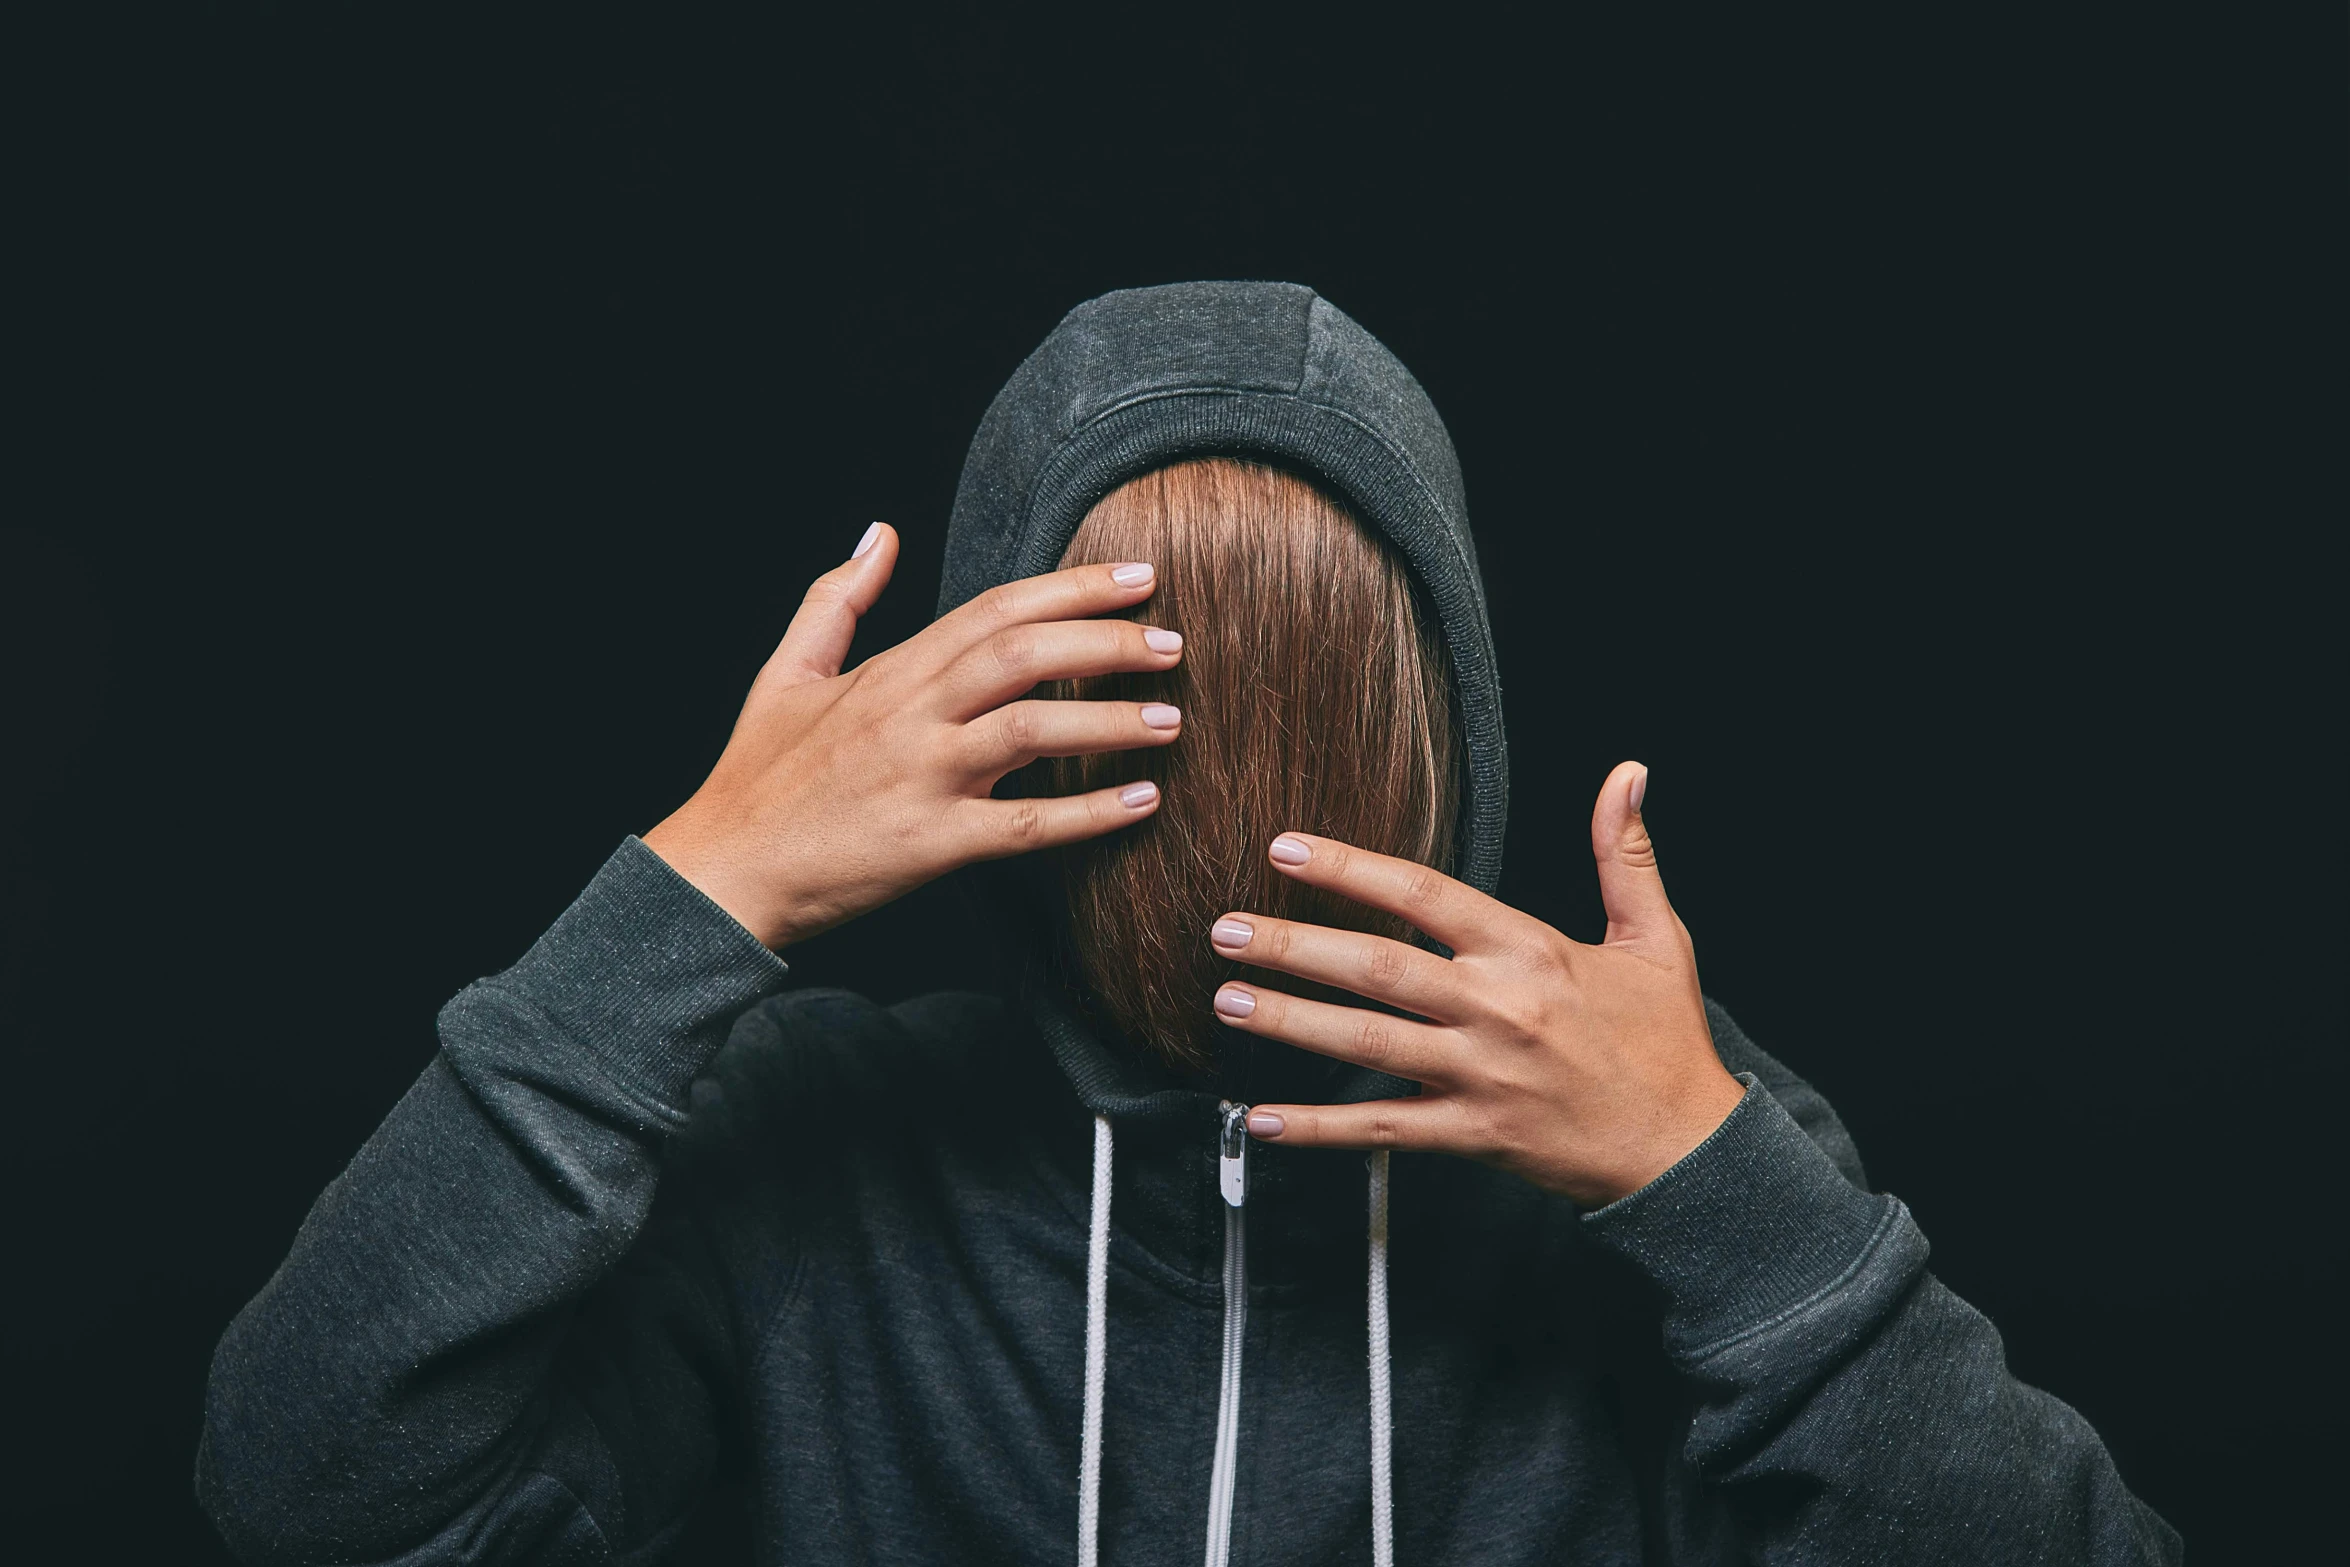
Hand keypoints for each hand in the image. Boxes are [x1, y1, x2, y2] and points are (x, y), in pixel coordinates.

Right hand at [643, 523, 1184, 949]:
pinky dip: (1086, 815)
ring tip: (1170, 719)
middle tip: (1173, 641)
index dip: (1072, 588)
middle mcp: (910, 716)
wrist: (720, 870)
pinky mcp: (930, 845)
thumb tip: (877, 533)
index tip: (1138, 577)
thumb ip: (837, 599)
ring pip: (1030, 731)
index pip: (995, 610)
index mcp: (890, 673)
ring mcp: (921, 778)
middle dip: (1105, 640)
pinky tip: (1140, 803)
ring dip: (1108, 720)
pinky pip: (1023, 826)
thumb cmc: (757, 777)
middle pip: (1022, 654)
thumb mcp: (786, 672)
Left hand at [1208, 763, 1744, 1207]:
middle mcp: (1497, 1009)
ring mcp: (1480, 1076)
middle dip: (1294, 946)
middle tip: (1224, 930)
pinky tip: (1262, 1120)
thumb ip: (1624, 853)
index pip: (1424, 896)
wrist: (1688, 1148)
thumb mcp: (1657, 936)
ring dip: (1291, 1021)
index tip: (1286, 848)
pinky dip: (1319, 1129)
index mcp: (1530, 952)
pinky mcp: (1473, 1135)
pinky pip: (1381, 1131)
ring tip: (1227, 1001)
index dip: (1350, 868)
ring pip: (1366, 1044)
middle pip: (1377, 968)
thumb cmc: (1666, 1041)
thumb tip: (1628, 772)